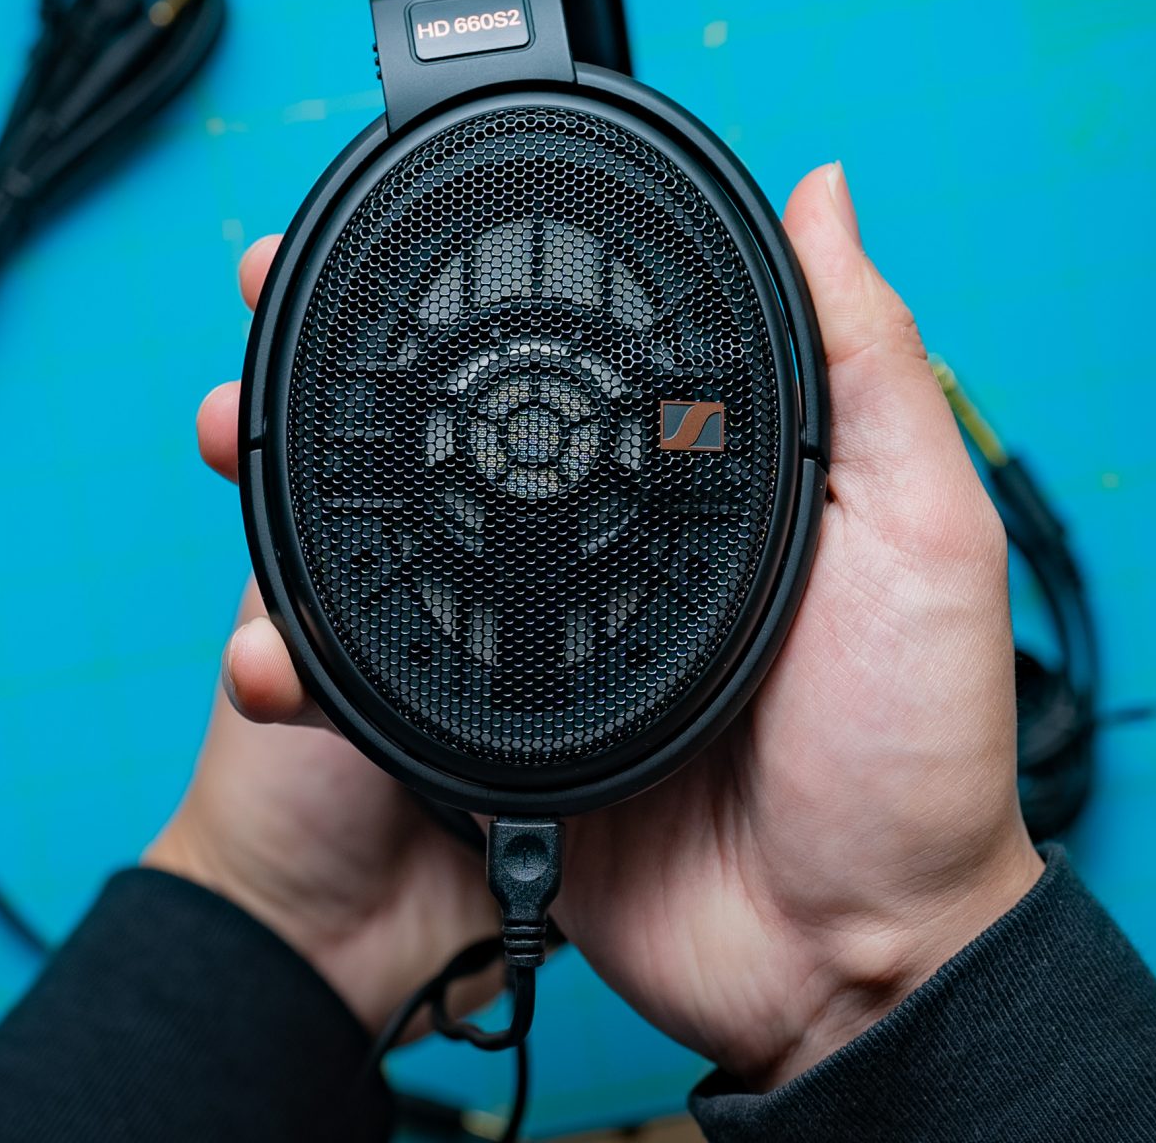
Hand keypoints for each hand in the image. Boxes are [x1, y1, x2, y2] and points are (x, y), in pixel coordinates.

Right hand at [197, 162, 1041, 1087]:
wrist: (858, 961)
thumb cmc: (918, 749)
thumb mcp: (923, 529)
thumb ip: (868, 363)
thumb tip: (822, 193)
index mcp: (713, 487)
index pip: (589, 359)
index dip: (501, 293)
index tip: (406, 225)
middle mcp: (620, 553)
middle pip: (467, 447)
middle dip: (355, 388)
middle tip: (265, 324)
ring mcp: (552, 650)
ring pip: (404, 560)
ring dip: (304, 515)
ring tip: (233, 452)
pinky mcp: (500, 751)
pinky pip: (389, 698)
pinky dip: (315, 673)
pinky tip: (265, 641)